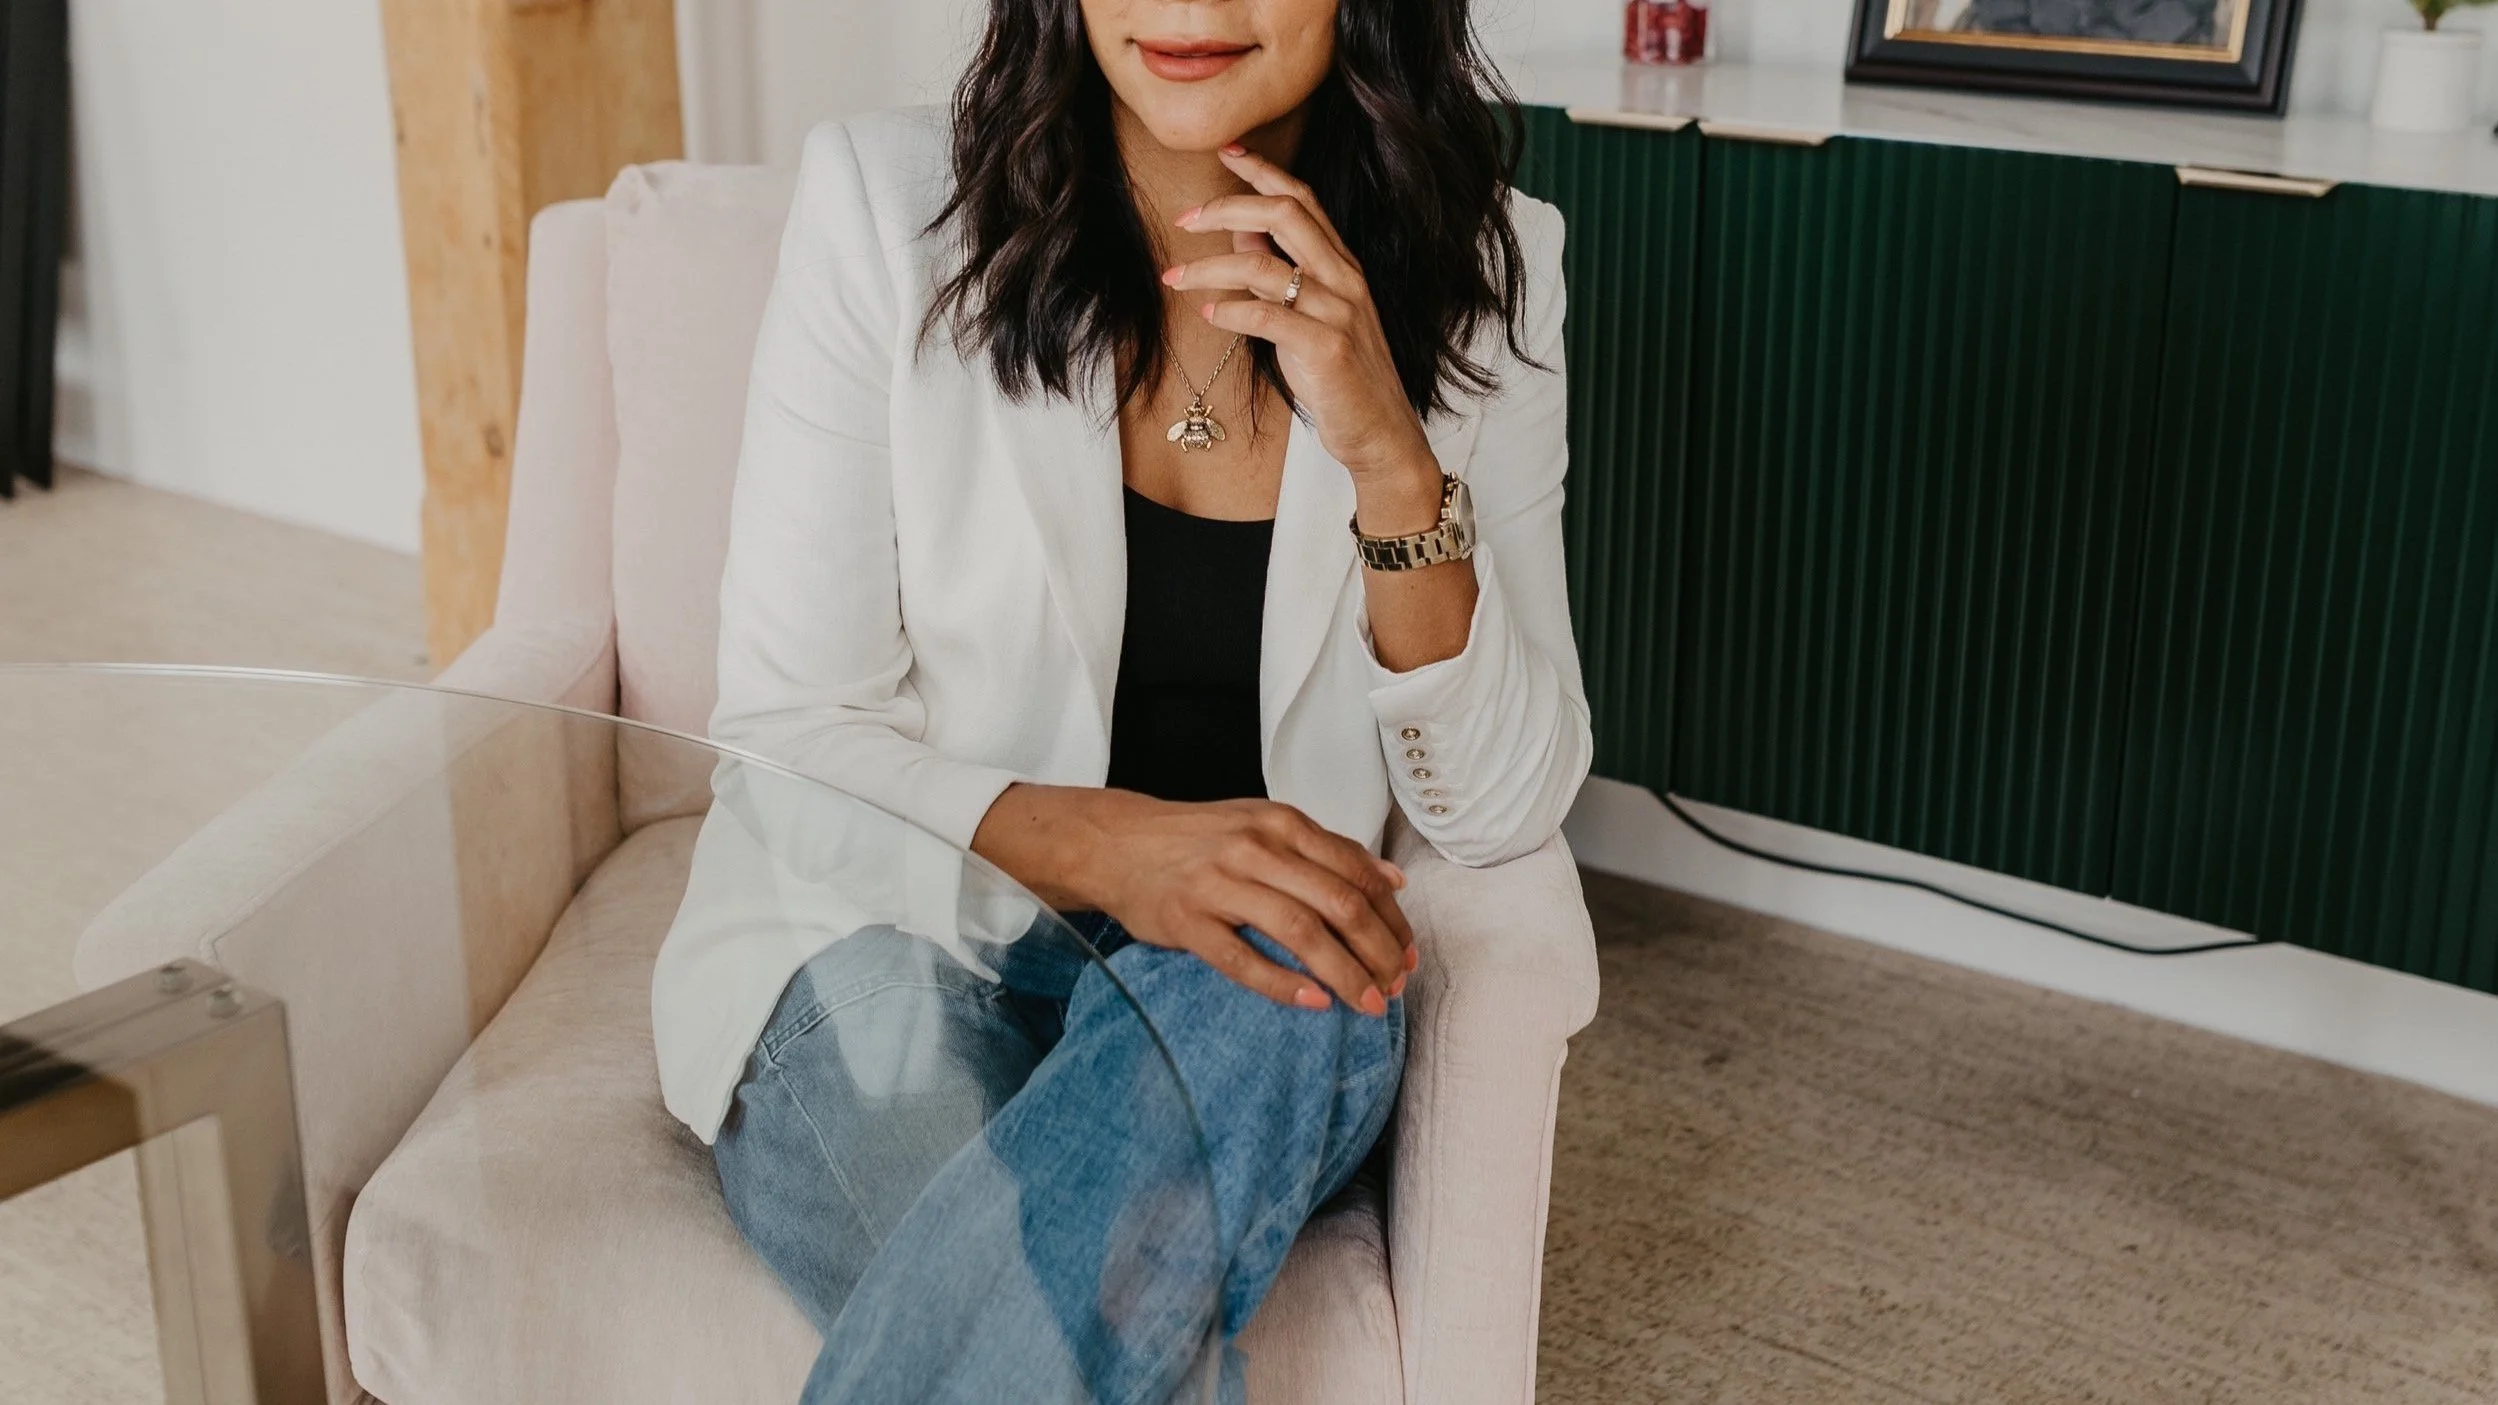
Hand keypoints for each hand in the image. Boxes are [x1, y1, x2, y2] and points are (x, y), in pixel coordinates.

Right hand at [1065, 790, 1414, 1014]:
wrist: (1119, 843)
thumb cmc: (1201, 840)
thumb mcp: (1267, 826)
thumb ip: (1328, 851)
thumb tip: (1392, 881)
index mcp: (1282, 824)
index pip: (1358, 873)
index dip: (1392, 920)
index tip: (1408, 954)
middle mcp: (1256, 848)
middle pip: (1339, 904)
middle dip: (1378, 952)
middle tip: (1395, 987)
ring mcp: (1220, 885)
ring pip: (1300, 932)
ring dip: (1344, 973)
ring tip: (1368, 1003)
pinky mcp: (1188, 922)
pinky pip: (1243, 960)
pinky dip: (1284, 984)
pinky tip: (1315, 1002)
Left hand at [1163, 144, 1436, 495]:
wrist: (1380, 432)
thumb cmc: (1342, 376)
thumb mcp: (1311, 315)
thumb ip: (1279, 273)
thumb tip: (1239, 234)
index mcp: (1342, 265)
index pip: (1303, 199)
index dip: (1264, 170)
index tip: (1227, 151)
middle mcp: (1344, 279)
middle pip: (1284, 214)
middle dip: (1227, 206)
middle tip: (1184, 218)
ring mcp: (1338, 311)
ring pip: (1264, 267)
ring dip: (1209, 268)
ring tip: (1175, 279)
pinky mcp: (1327, 348)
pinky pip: (1268, 317)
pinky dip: (1232, 311)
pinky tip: (1209, 315)